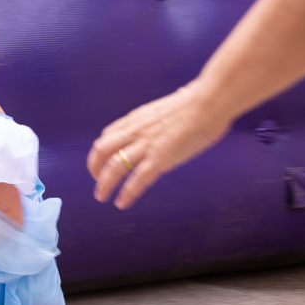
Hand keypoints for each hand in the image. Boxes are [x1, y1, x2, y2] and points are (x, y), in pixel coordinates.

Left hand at [87, 85, 229, 209]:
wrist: (209, 102)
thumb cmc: (197, 101)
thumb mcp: (167, 107)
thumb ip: (161, 117)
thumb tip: (171, 112)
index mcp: (137, 118)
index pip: (108, 135)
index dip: (101, 150)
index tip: (102, 161)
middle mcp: (136, 131)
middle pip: (102, 150)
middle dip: (95, 167)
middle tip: (97, 180)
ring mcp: (146, 145)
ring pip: (114, 167)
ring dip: (104, 184)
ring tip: (101, 196)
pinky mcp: (160, 159)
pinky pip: (137, 180)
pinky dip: (127, 193)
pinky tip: (122, 203)